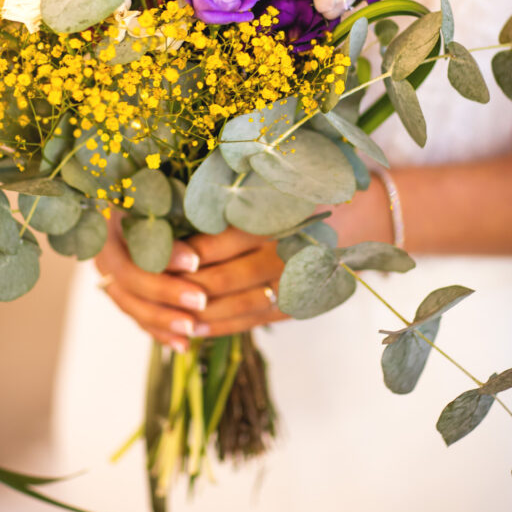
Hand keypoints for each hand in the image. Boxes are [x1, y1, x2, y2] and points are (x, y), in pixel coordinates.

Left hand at [96, 176, 392, 349]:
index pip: (215, 245)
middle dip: (180, 289)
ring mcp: (290, 286)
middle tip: (144, 289)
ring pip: (232, 308)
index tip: (152, 256)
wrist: (367, 217)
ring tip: (163, 315)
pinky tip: (193, 329)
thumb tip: (178, 207)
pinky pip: (250, 322)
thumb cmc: (311, 188)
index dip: (181, 255)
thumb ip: (234, 193)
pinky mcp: (295, 306)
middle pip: (218, 281)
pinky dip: (220, 327)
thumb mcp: (276, 182)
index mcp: (273, 221)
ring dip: (194, 315)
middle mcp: (282, 256)